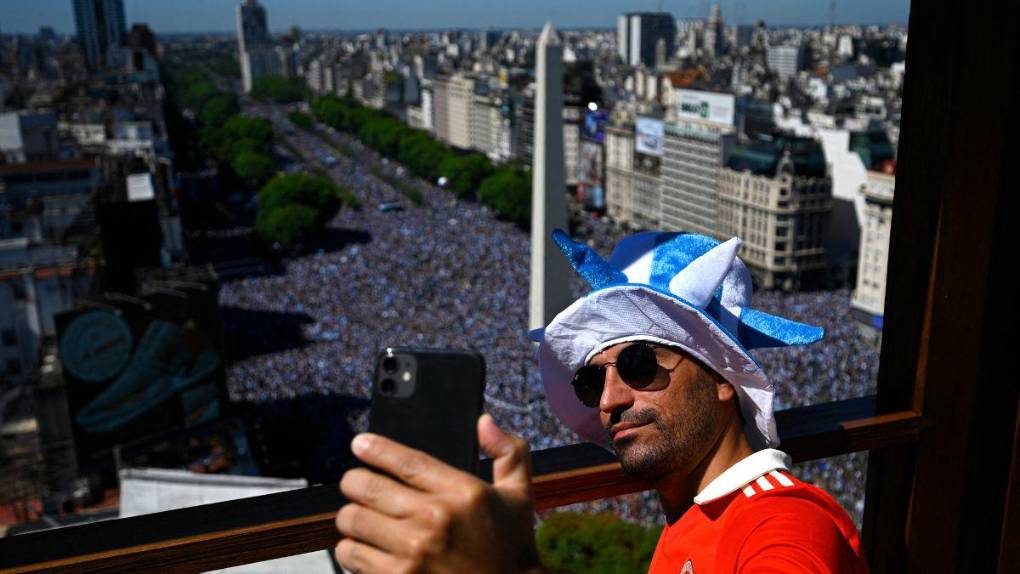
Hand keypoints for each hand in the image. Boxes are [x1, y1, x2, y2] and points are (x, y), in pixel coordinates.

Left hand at [334, 414, 543, 573]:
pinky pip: (351, 555)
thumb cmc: (511, 547)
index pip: (405, 461)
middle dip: (354, 481)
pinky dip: (352, 549)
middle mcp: (435, 520)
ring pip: (352, 520)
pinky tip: (366, 546)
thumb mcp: (520, 494)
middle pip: (366, 486)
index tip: (360, 444)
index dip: (375, 448)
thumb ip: (508, 451)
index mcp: (463, 493)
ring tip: (361, 517)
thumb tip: (483, 422)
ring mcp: (413, 553)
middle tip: (356, 484)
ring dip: (352, 517)